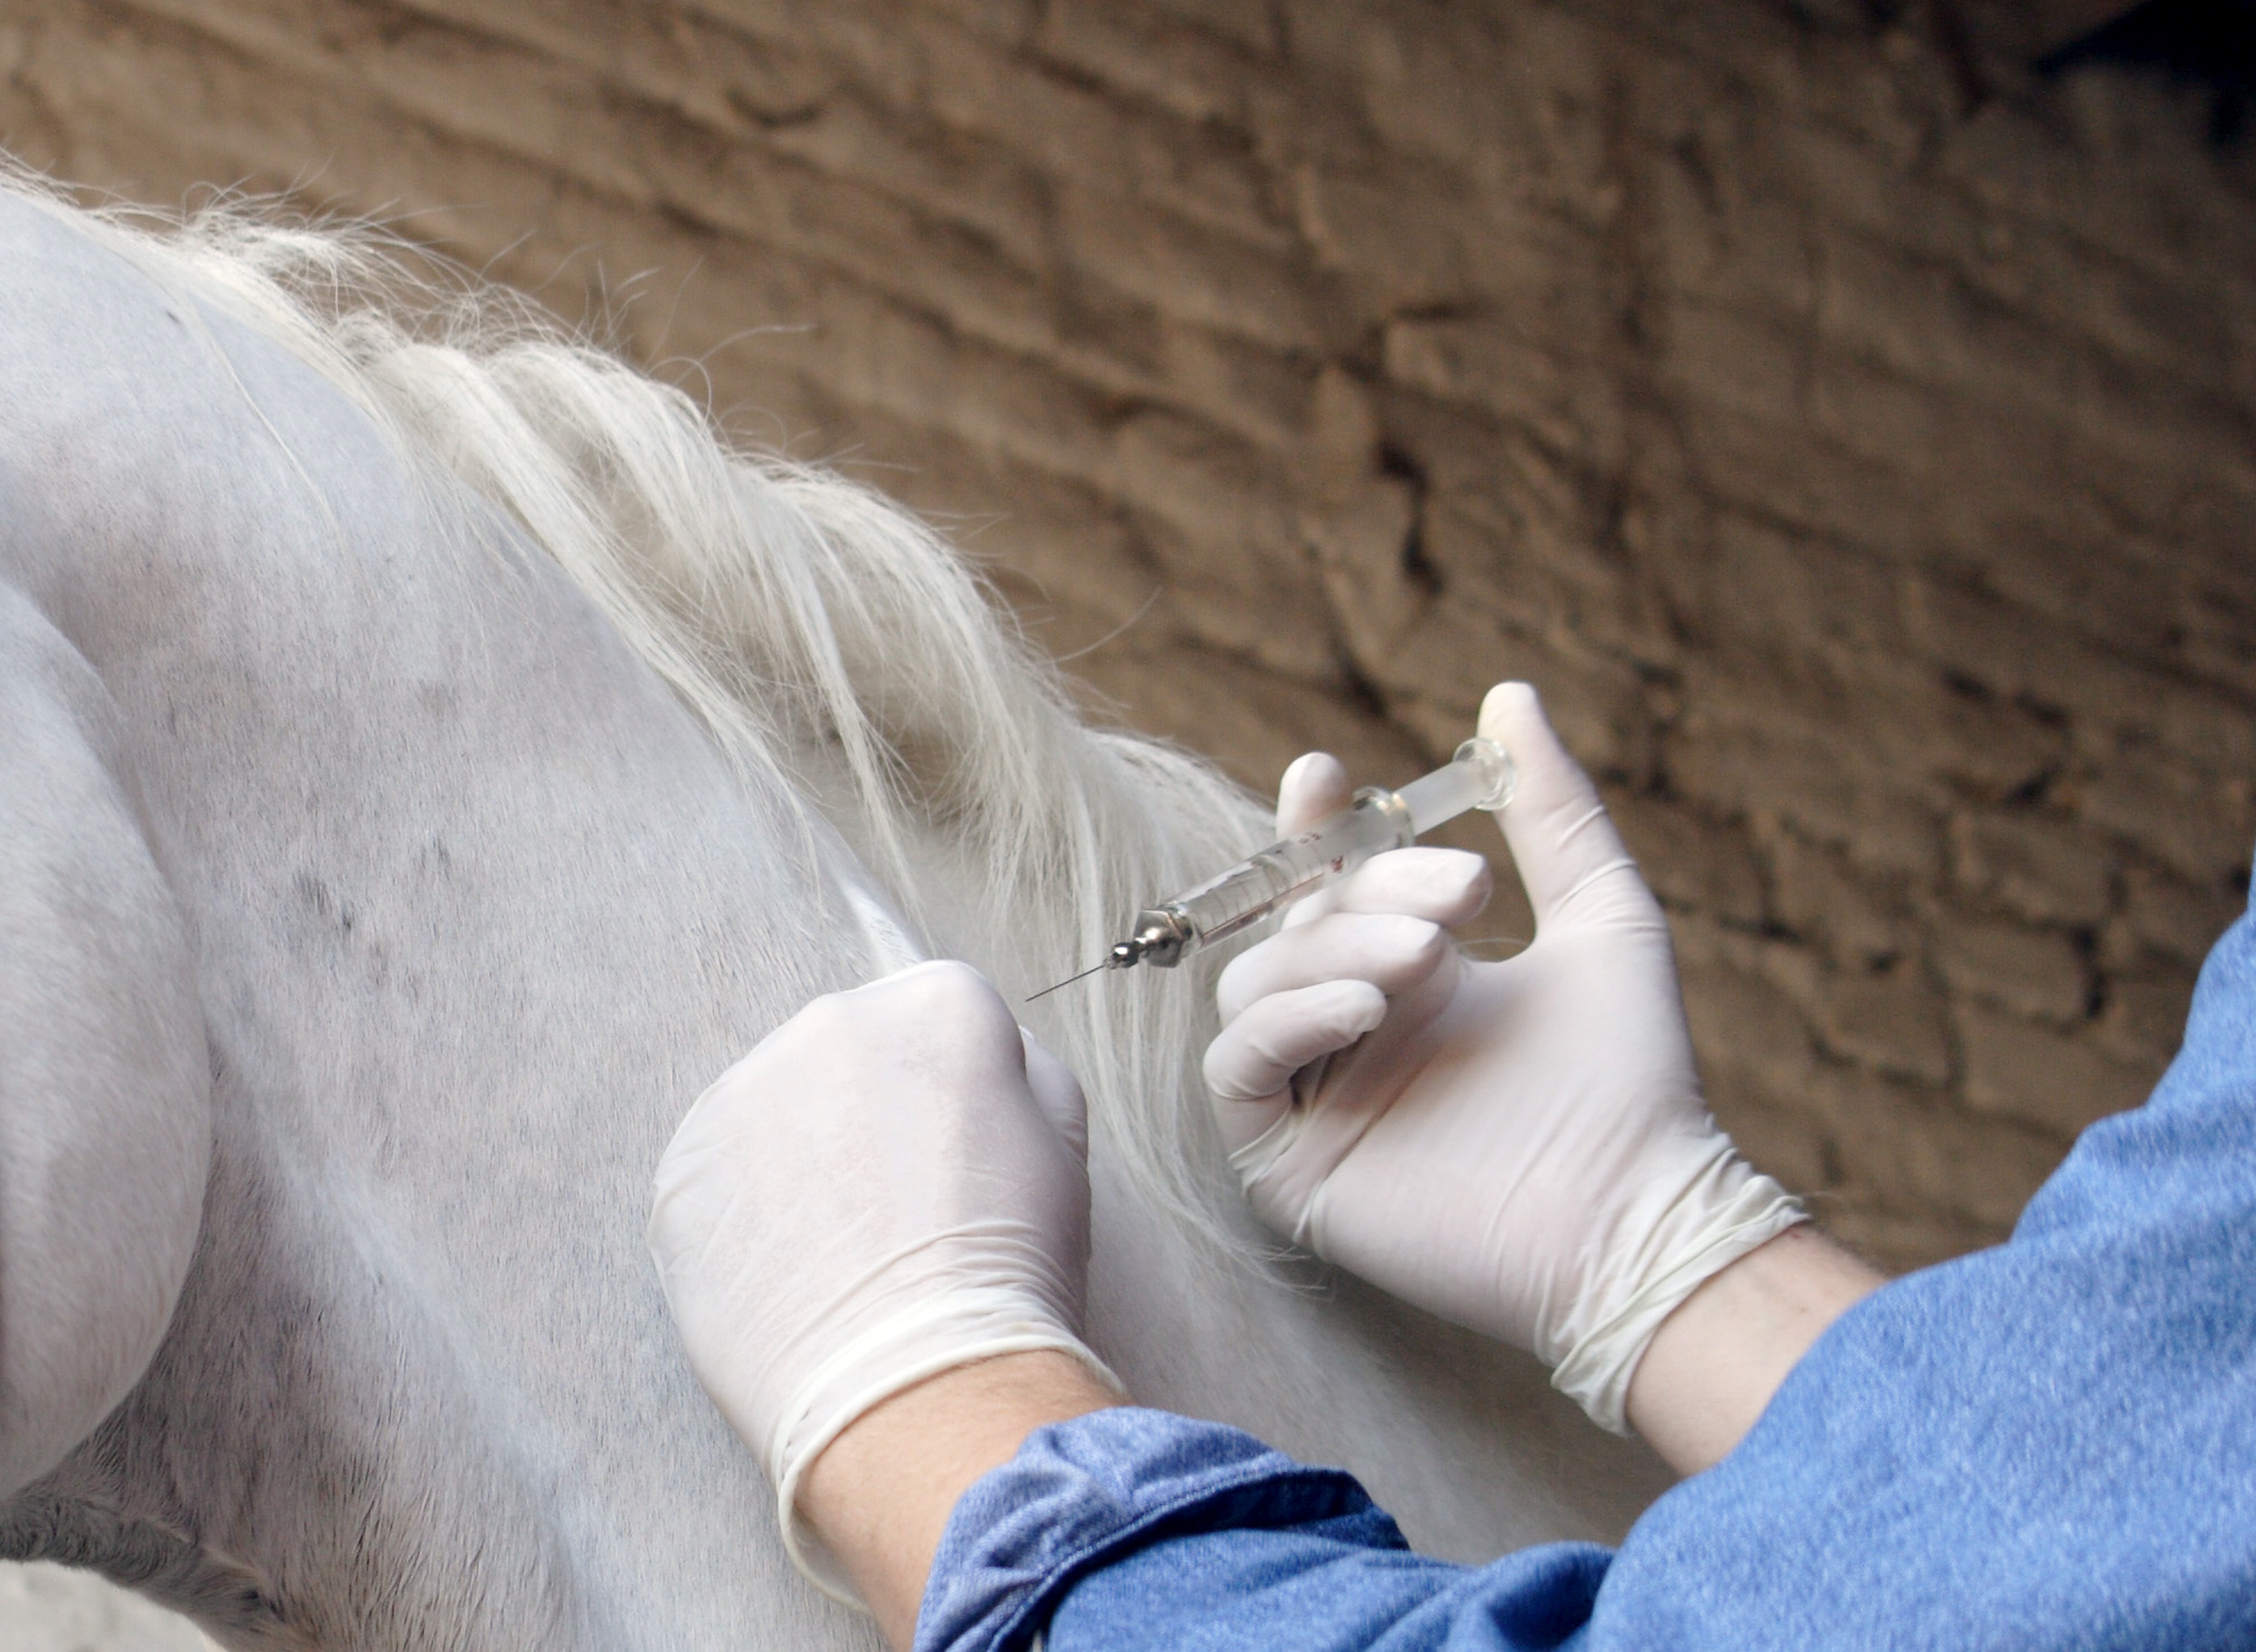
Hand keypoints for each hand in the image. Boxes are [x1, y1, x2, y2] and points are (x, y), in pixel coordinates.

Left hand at [648, 961, 1113, 1602]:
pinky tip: (790, 1275)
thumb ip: (1030, 1075)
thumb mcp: (1064, 1153)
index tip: (966, 1159)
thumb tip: (996, 1061)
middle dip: (874, 1113)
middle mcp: (833, 1023)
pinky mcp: (682, 1168)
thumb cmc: (1006, 1275)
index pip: (946, 1018)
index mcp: (939, 1006)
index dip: (961, 1096)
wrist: (914, 1387)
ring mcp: (745, 1092)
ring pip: (780, 1107)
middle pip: (855, 1051)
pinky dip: (747, 1215)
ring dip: (805, 1156)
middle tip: (903, 1211)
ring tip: (845, 1255)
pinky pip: (718, 1173)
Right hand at [1203, 683, 1804, 1434]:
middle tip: (1461, 896)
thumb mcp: (1604, 912)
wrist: (1637, 1216)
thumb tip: (1509, 694)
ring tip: (1429, 962)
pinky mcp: (1289, 1164)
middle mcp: (1352, 1030)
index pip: (1322, 886)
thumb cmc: (1633, 1078)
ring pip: (1253, 989)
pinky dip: (1285, 1024)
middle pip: (1288, 926)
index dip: (1307, 828)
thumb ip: (1554, 807)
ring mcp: (1316, 1097)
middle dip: (1355, 893)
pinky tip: (1366, 1012)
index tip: (1325, 775)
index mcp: (1409, 974)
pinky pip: (1236, 1070)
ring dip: (1328, 953)